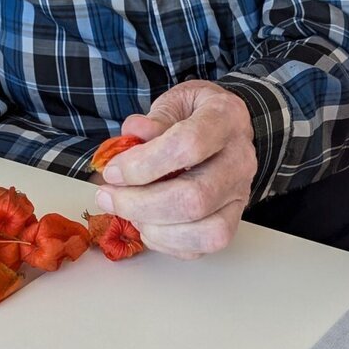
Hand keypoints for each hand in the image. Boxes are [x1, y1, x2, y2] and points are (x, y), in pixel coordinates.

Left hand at [94, 81, 256, 258]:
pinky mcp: (233, 220)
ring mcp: (240, 194)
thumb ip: (153, 118)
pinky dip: (167, 243)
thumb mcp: (174, 102)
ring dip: (155, 229)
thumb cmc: (196, 115)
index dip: (144, 164)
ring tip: (129, 213)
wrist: (227, 130)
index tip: (113, 171)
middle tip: (108, 197)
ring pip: (205, 230)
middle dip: (140, 204)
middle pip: (195, 197)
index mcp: (225, 118)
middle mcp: (240, 160)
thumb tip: (134, 134)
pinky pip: (203, 246)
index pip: (188, 145)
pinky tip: (147, 225)